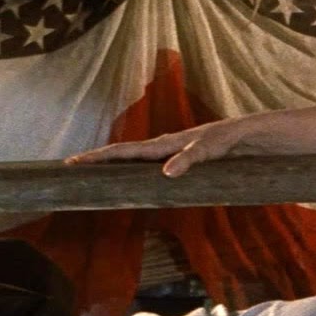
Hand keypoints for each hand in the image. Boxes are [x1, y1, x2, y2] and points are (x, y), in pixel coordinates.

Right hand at [65, 117, 255, 177]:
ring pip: (134, 159)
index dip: (98, 157)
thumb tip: (166, 173)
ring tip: (93, 174)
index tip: (73, 162)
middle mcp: (162, 147)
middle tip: (71, 168)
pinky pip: (150, 166)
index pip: (123, 150)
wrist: (244, 135)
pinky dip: (135, 171)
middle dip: (97, 160)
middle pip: (122, 153)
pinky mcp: (180, 160)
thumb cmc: (226, 140)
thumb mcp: (209, 150)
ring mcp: (169, 153)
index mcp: (163, 144)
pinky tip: (131, 180)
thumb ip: (189, 159)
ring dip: (114, 165)